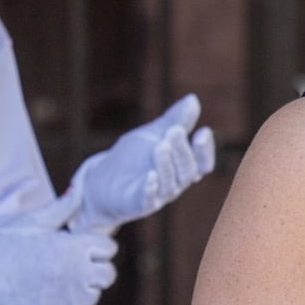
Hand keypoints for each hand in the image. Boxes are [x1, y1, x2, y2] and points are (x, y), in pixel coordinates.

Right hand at [0, 191, 117, 304]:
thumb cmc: (0, 245)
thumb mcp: (30, 222)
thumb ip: (61, 209)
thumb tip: (79, 190)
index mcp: (75, 246)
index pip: (108, 248)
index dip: (92, 249)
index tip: (75, 250)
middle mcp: (78, 271)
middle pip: (107, 274)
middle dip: (92, 271)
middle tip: (67, 270)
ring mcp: (70, 296)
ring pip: (92, 296)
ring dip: (78, 292)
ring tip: (52, 284)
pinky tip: (48, 299)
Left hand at [70, 94, 216, 231]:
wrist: (100, 182)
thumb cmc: (132, 159)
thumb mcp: (152, 135)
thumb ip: (174, 121)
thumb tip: (193, 99)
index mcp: (183, 167)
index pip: (203, 162)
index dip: (205, 149)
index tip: (202, 131)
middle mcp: (176, 184)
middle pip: (188, 170)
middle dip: (182, 150)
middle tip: (173, 130)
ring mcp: (159, 196)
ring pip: (170, 183)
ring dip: (166, 164)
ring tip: (159, 145)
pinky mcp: (139, 205)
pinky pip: (149, 199)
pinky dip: (150, 188)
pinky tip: (149, 175)